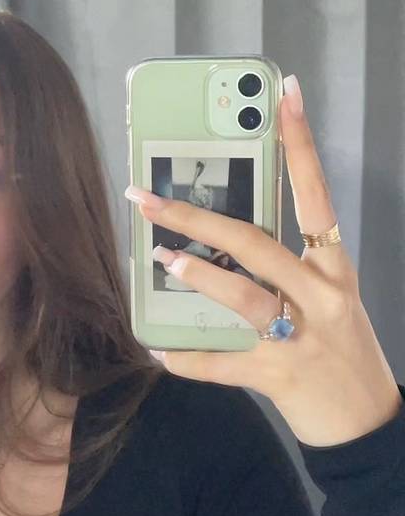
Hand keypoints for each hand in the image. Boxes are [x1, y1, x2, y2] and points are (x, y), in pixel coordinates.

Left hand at [125, 74, 402, 447]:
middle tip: (149, 199)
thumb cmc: (341, 348)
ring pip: (243, 294)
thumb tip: (219, 247)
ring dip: (198, 275)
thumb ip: (286, 268)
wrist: (365, 419)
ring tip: (161, 258)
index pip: (316, 196)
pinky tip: (160, 353)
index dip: (300, 145)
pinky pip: (222, 364)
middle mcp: (320, 293)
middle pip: (255, 242)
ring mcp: (298, 335)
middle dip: (198, 218)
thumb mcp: (327, 297)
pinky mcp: (276, 374)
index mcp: (333, 267)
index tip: (283, 96)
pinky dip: (188, 360)